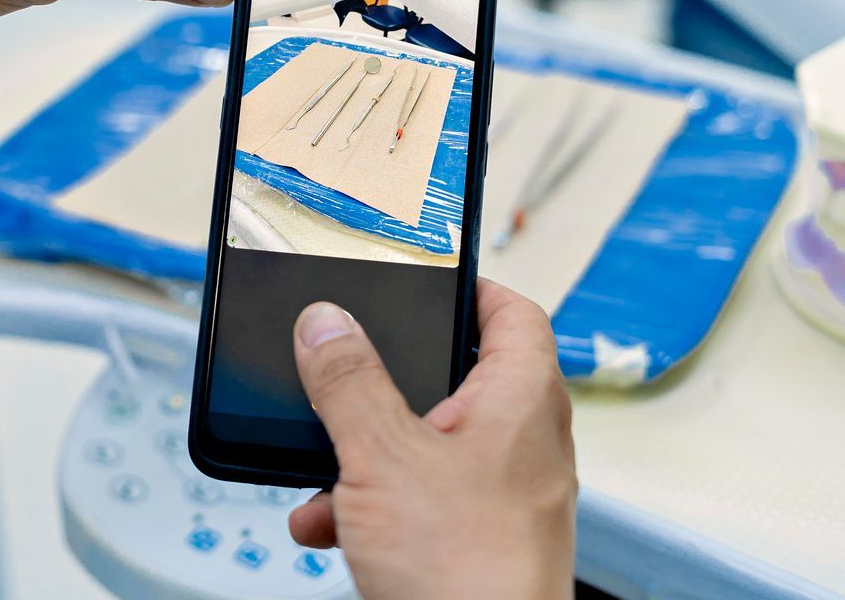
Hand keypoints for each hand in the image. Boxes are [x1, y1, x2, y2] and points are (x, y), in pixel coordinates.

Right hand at [289, 279, 576, 598]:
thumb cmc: (468, 576)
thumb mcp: (384, 457)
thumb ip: (349, 382)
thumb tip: (326, 323)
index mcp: (520, 403)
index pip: (514, 313)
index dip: (472, 286)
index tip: (426, 277)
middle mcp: (519, 445)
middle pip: (455, 378)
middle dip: (385, 383)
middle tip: (348, 368)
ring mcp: (497, 496)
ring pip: (424, 444)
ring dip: (365, 452)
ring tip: (326, 463)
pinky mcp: (469, 542)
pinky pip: (415, 500)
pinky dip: (368, 504)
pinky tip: (327, 524)